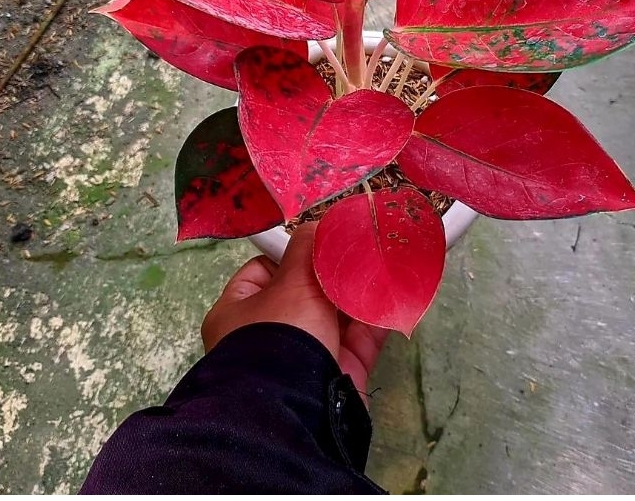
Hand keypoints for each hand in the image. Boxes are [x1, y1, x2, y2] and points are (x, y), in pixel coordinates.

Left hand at [201, 223, 388, 397]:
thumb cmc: (280, 336)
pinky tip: (394, 293)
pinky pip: (361, 337)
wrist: (297, 408)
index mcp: (240, 313)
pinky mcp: (339, 372)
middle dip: (333, 271)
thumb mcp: (291, 282)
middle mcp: (269, 335)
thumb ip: (307, 249)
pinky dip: (377, 316)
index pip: (264, 271)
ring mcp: (306, 355)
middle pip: (306, 291)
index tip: (320, 237)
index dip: (292, 252)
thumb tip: (317, 226)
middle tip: (359, 246)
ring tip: (383, 262)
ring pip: (337, 314)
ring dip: (359, 291)